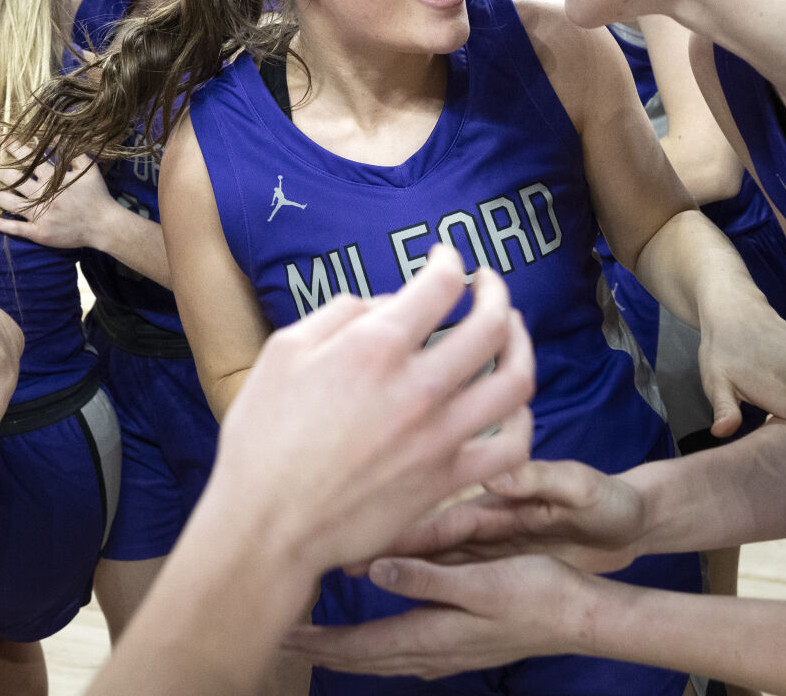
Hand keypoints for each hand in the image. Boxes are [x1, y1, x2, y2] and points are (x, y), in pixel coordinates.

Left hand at [0, 145, 111, 247]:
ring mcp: (39, 216)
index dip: (12, 149)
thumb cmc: (96, 196)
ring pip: (9, 203)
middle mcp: (43, 196)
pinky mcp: (39, 233)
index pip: (28, 160)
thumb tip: (57, 134)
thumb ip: (72, 152)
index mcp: (53, 180)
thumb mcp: (88, 168)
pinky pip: (16, 229)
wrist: (104, 226)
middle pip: (12, 180)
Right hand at [202, 247, 535, 576]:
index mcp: (375, 347)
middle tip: (487, 285)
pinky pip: (512, 447)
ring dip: (522, 345)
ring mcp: (440, 436)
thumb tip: (388, 305)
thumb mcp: (284, 351)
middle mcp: (419, 387)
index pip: (442, 285)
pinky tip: (511, 406)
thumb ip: (342, 314)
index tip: (445, 259)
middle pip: (492, 324)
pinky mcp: (448, 480)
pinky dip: (522, 420)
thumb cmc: (263, 437)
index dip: (449, 262)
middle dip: (495, 293)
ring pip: (515, 380)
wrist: (268, 525)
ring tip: (512, 333)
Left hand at [286, 555, 592, 677]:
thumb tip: (375, 572)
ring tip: (316, 642)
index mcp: (432, 634)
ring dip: (346, 650)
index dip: (319, 641)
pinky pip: (404, 651)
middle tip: (281, 640)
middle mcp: (434, 651)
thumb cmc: (537, 593)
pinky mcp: (461, 645)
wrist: (581, 617)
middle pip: (365, 656)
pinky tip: (376, 639)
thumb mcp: (482, 580)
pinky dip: (376, 647)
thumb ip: (427, 578)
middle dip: (322, 650)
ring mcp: (448, 652)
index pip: (361, 644)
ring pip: (383, 656)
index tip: (282, 635)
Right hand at [372, 458, 648, 575]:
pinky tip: (395, 592)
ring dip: (393, 567)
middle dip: (381, 548)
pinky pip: (450, 574)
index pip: (441, 520)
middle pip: (423, 540)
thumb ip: (540, 478)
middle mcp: (485, 521)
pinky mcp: (499, 558)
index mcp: (499, 502)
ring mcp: (489, 541)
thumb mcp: (581, 486)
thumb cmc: (611, 499)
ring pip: (429, 559)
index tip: (362, 539)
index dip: (403, 531)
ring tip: (349, 576)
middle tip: (336, 561)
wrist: (634, 515)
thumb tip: (494, 472)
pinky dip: (420, 581)